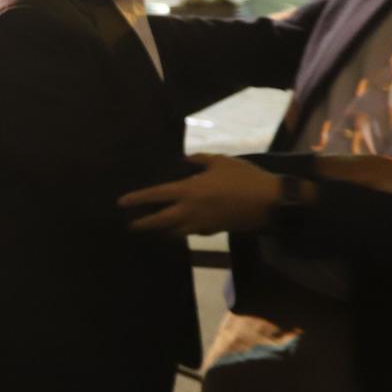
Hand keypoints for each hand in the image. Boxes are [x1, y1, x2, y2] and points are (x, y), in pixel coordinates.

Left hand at [119, 154, 282, 233]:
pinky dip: (184, 230)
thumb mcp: (221, 161)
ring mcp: (202, 223)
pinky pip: (193, 232)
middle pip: (160, 221)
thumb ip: (199, 160)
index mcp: (190, 190)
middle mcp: (191, 210)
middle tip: (131, 225)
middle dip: (143, 224)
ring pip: (175, 231)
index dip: (137, 199)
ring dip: (162, 230)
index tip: (121, 203)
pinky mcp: (214, 230)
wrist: (269, 202)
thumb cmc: (244, 177)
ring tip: (154, 229)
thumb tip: (184, 160)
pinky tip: (182, 228)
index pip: (156, 195)